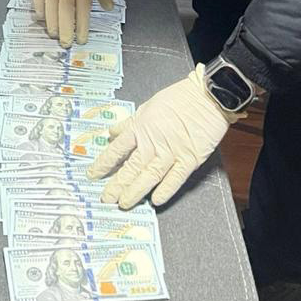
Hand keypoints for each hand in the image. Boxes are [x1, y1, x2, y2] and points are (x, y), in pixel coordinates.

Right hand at [29, 0, 113, 46]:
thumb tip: (109, 6)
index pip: (82, 10)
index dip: (82, 26)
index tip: (81, 38)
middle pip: (65, 11)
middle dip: (66, 29)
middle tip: (66, 43)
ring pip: (50, 5)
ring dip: (52, 22)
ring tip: (54, 34)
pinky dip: (39, 6)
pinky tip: (41, 16)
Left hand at [86, 64, 243, 207]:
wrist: (206, 97)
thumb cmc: (178, 98)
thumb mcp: (147, 106)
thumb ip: (130, 123)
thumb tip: (112, 132)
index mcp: (141, 127)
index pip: (117, 149)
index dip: (104, 163)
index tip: (93, 175)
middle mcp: (153, 142)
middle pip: (131, 167)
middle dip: (117, 184)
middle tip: (107, 197)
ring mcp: (172, 151)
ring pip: (150, 175)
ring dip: (136, 191)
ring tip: (124, 203)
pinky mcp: (190, 158)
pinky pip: (175, 178)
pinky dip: (166, 190)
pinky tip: (156, 200)